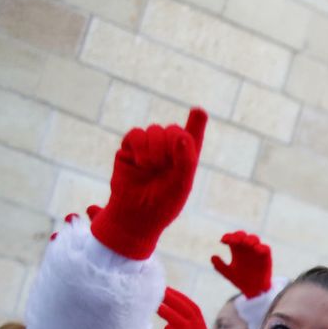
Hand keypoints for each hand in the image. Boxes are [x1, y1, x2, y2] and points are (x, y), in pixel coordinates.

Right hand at [90, 107, 206, 259]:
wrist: (135, 217)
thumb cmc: (162, 205)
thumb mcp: (181, 185)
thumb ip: (185, 160)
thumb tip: (180, 136)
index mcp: (185, 161)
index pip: (192, 138)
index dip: (196, 123)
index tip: (199, 111)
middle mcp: (167, 152)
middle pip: (173, 130)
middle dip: (171, 142)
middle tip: (165, 163)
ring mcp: (148, 149)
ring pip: (155, 130)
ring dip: (155, 146)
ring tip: (151, 167)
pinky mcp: (129, 150)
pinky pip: (136, 134)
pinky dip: (140, 145)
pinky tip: (141, 163)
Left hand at [157, 288, 218, 328]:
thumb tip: (167, 327)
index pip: (194, 313)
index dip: (181, 301)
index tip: (168, 294)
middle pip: (191, 308)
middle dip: (176, 296)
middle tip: (161, 287)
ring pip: (187, 312)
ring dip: (171, 300)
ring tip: (157, 292)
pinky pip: (179, 323)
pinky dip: (169, 312)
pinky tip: (157, 306)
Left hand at [211, 231, 271, 298]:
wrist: (252, 291)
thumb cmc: (240, 280)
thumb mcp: (228, 273)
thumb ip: (220, 266)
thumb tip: (212, 257)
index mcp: (237, 250)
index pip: (233, 238)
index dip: (228, 237)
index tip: (223, 241)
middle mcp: (246, 248)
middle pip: (243, 236)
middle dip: (238, 236)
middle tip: (234, 240)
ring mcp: (256, 252)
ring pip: (254, 239)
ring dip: (250, 240)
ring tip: (246, 243)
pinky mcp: (266, 258)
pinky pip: (266, 249)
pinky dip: (262, 248)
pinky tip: (256, 249)